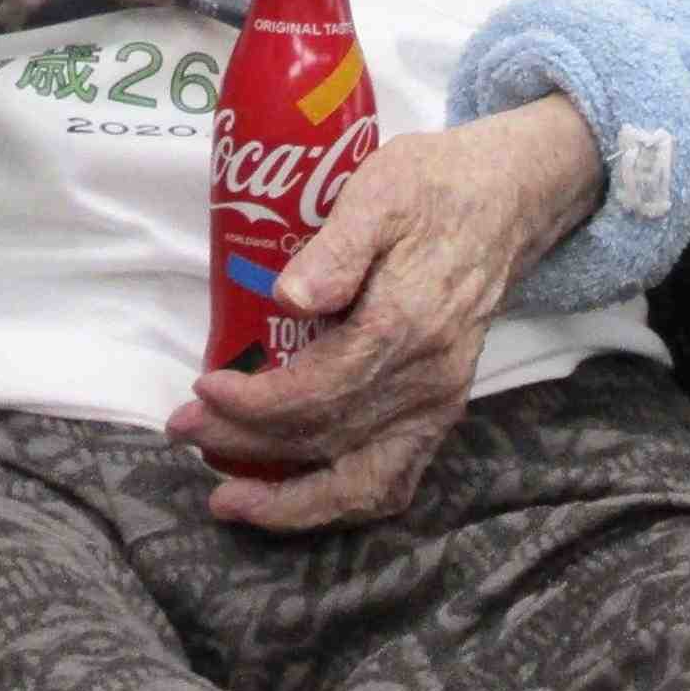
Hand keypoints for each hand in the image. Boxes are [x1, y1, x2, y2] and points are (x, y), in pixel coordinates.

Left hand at [164, 99, 604, 531]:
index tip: (203, 386)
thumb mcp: (381, 188)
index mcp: (404, 327)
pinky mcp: (443, 409)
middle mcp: (426, 381)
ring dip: (292, 504)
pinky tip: (295, 501)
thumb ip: (338, 246)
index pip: (317, 391)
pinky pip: (395, 480)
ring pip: (364, 484)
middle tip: (184, 429)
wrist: (505, 199)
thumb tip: (290, 297)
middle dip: (247, 443)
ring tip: (231, 501)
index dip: (254, 403)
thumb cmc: (432, 186)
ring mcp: (440, 403)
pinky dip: (342, 501)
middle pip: (326, 437)